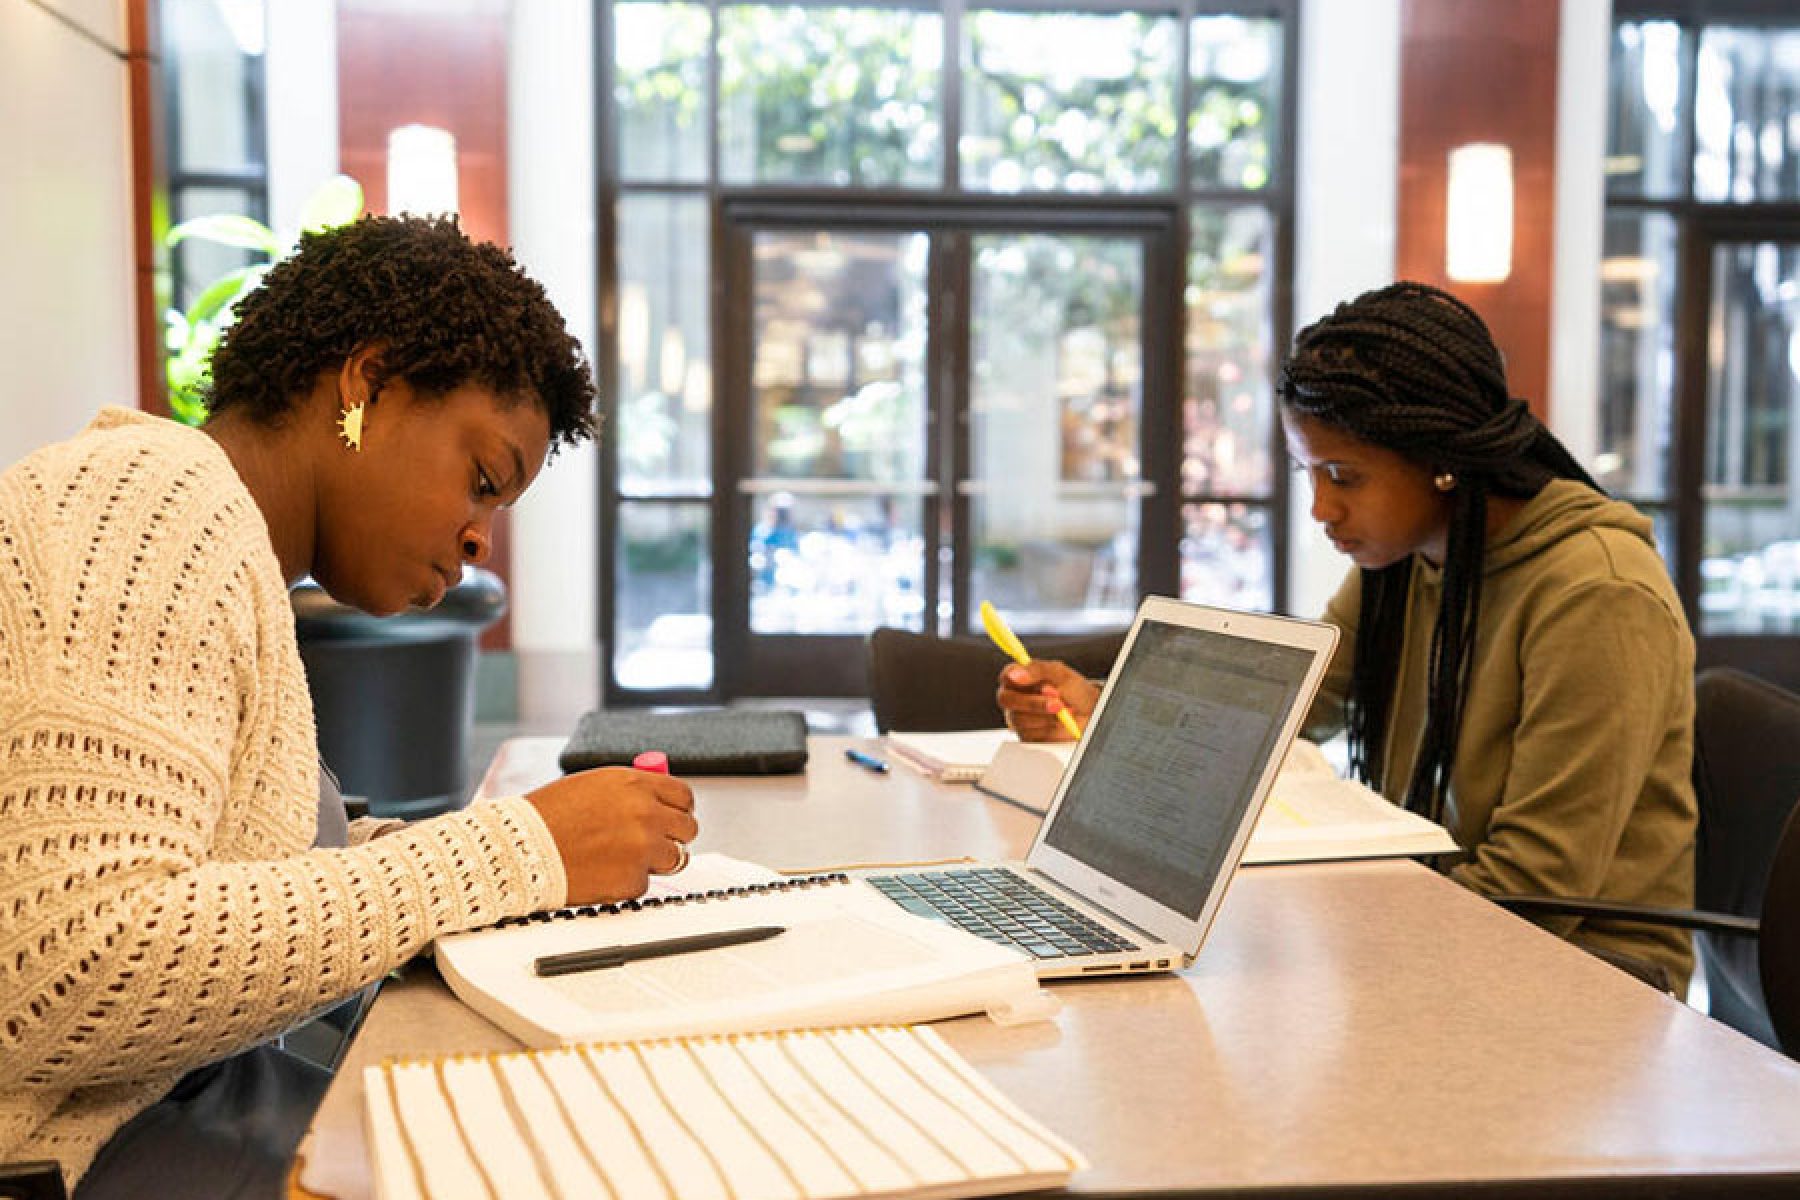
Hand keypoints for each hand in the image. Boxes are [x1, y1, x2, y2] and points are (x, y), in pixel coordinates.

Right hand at [527, 767, 697, 904]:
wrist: (520, 848)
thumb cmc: (548, 815)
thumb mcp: (594, 784)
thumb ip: (631, 790)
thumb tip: (658, 799)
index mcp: (636, 785)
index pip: (683, 796)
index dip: (678, 808)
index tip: (672, 816)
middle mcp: (646, 814)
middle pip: (687, 828)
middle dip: (672, 835)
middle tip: (652, 840)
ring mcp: (643, 848)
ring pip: (675, 858)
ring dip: (655, 860)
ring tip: (622, 857)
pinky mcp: (633, 880)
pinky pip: (646, 882)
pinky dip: (628, 881)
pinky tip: (602, 871)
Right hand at [995, 659, 1098, 741]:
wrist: (1090, 714)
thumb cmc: (1075, 690)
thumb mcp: (1060, 673)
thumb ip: (1037, 669)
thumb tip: (1015, 674)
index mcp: (1020, 676)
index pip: (1006, 675)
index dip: (1016, 678)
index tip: (1032, 682)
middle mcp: (1016, 697)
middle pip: (1007, 700)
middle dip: (1034, 702)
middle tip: (1056, 703)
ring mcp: (1019, 717)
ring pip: (1019, 719)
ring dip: (1046, 716)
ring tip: (1065, 711)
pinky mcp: (1027, 735)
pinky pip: (1029, 734)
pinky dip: (1048, 728)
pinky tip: (1060, 723)